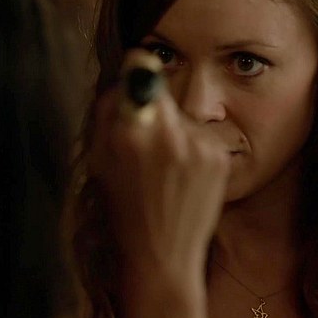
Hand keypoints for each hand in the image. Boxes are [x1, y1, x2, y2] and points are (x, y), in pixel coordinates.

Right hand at [88, 49, 230, 317]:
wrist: (162, 254)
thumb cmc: (123, 207)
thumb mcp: (99, 160)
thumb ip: (109, 112)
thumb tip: (130, 74)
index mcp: (130, 134)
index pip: (142, 73)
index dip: (138, 68)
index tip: (139, 63)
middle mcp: (168, 135)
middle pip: (162, 93)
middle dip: (152, 107)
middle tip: (144, 138)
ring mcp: (198, 145)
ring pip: (181, 115)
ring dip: (171, 130)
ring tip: (164, 168)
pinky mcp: (218, 156)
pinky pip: (199, 134)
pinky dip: (190, 147)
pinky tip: (182, 176)